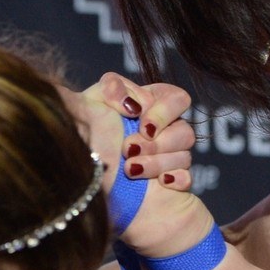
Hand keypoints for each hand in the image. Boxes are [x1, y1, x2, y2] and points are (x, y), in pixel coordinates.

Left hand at [65, 74, 195, 187]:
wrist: (83, 176)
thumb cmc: (86, 135)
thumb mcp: (91, 103)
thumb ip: (111, 87)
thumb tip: (134, 104)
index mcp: (151, 105)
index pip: (178, 99)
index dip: (163, 111)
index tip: (139, 121)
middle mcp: (165, 130)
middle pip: (185, 131)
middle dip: (156, 143)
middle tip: (128, 149)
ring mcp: (169, 158)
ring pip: (184, 156)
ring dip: (157, 163)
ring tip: (130, 169)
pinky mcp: (170, 182)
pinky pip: (187, 179)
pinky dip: (176, 179)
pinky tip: (161, 182)